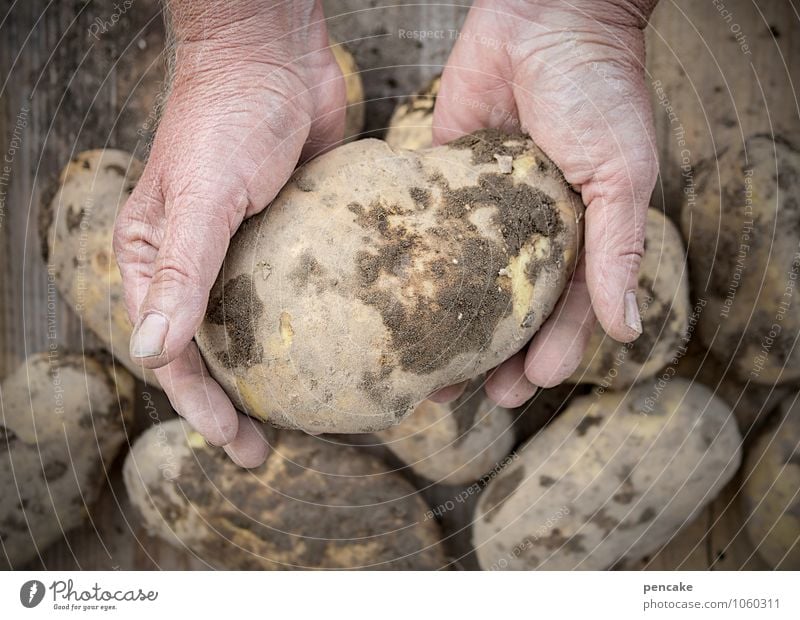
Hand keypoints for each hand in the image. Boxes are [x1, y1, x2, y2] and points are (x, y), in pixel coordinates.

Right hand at [113, 0, 344, 465]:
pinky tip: (343, 351)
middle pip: (218, 351)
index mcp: (159, 260)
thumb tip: (151, 354)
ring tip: (312, 416)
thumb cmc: (224, 117)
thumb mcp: (200, 198)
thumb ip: (181, 276)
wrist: (274, 56)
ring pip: (261, 328)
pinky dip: (315, 326)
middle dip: (240, 403)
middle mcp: (201, 264)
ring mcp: (251, 252)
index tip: (239, 443)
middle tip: (271, 450)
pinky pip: (302, 293)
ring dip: (280, 372)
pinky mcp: (295, 235)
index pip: (174, 353)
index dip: (203, 406)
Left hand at [430, 0, 658, 405]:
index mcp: (579, 235)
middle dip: (495, 357)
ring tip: (428, 375)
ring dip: (451, 331)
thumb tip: (628, 328)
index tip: (528, 386)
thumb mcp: (622, 172)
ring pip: (464, 288)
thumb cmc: (597, 89)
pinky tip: (397, 305)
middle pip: (510, 311)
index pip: (566, 310)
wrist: (543, 17)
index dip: (551, 351)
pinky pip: (429, 238)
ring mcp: (483, 213)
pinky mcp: (444, 185)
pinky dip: (416, 274)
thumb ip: (620, 248)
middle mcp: (529, 233)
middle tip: (473, 396)